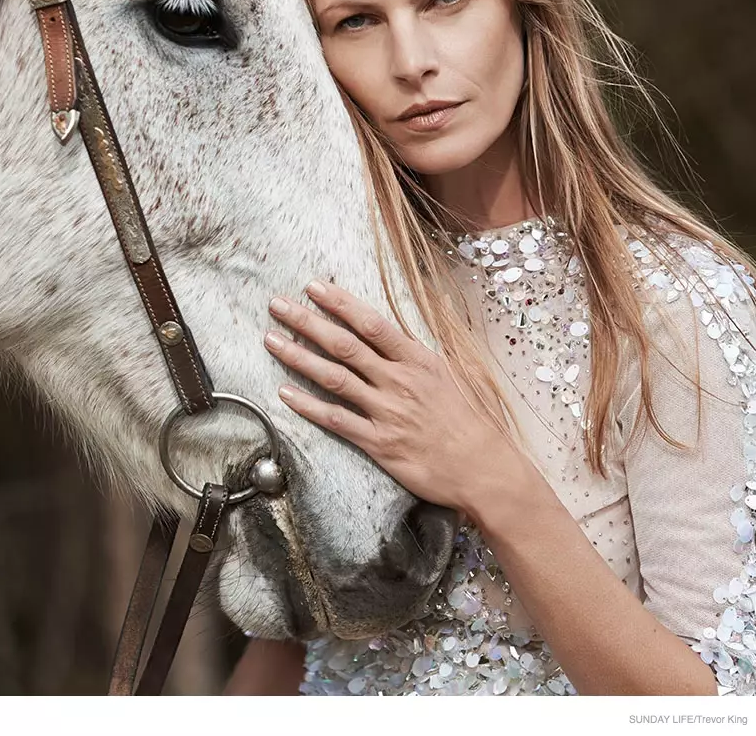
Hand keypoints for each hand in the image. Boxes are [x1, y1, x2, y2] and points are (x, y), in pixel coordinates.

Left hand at [263, 278, 522, 515]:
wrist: (483, 467)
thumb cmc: (469, 419)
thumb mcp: (449, 372)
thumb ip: (415, 351)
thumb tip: (390, 327)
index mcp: (417, 359)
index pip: (371, 323)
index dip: (340, 303)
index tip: (314, 287)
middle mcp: (398, 381)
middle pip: (344, 345)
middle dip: (307, 322)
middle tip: (278, 305)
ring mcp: (387, 412)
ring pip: (334, 378)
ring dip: (299, 358)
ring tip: (272, 341)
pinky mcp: (379, 443)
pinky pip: (336, 420)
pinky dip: (308, 406)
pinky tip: (285, 393)